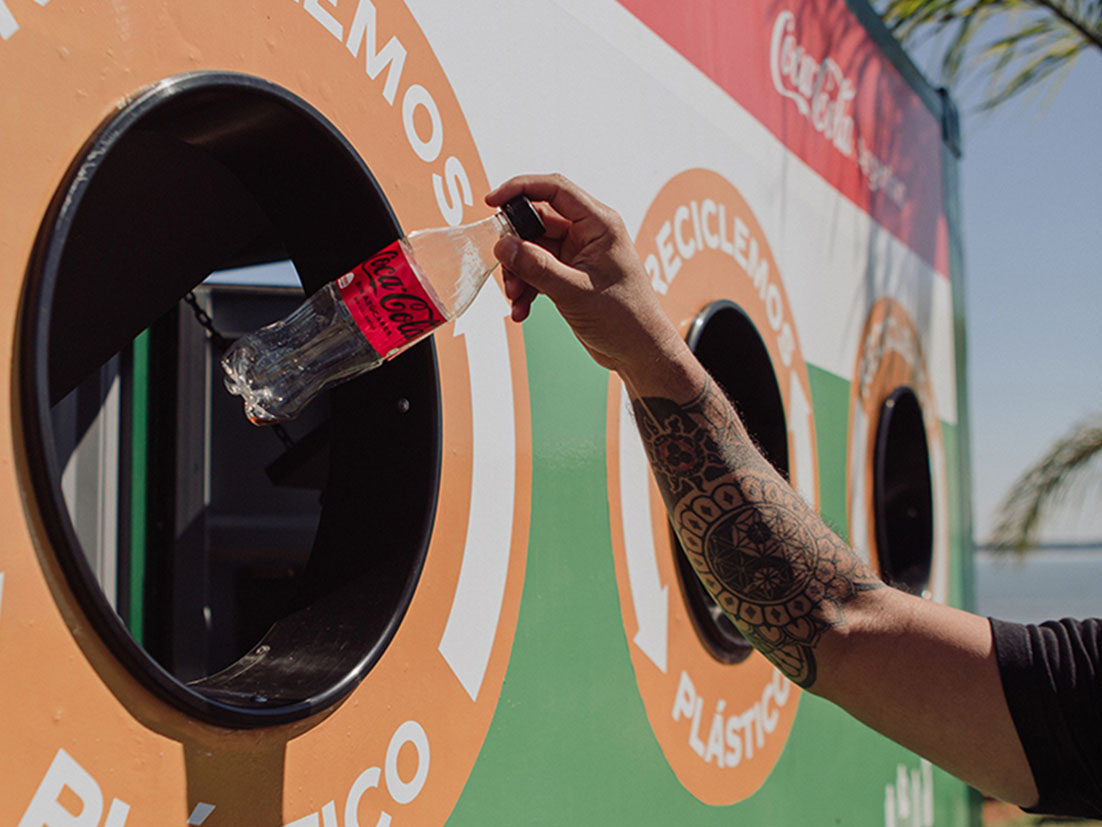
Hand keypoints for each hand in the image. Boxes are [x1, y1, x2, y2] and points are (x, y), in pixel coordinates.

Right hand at [486, 174, 691, 385]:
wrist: (639, 352)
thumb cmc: (625, 318)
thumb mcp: (575, 291)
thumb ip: (536, 267)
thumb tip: (504, 245)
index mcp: (599, 224)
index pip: (554, 189)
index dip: (520, 188)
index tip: (492, 201)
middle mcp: (588, 234)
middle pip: (537, 222)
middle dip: (515, 247)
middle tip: (504, 269)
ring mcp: (578, 255)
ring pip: (533, 249)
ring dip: (519, 273)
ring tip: (516, 298)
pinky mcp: (570, 275)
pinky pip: (538, 270)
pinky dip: (527, 288)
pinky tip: (522, 309)